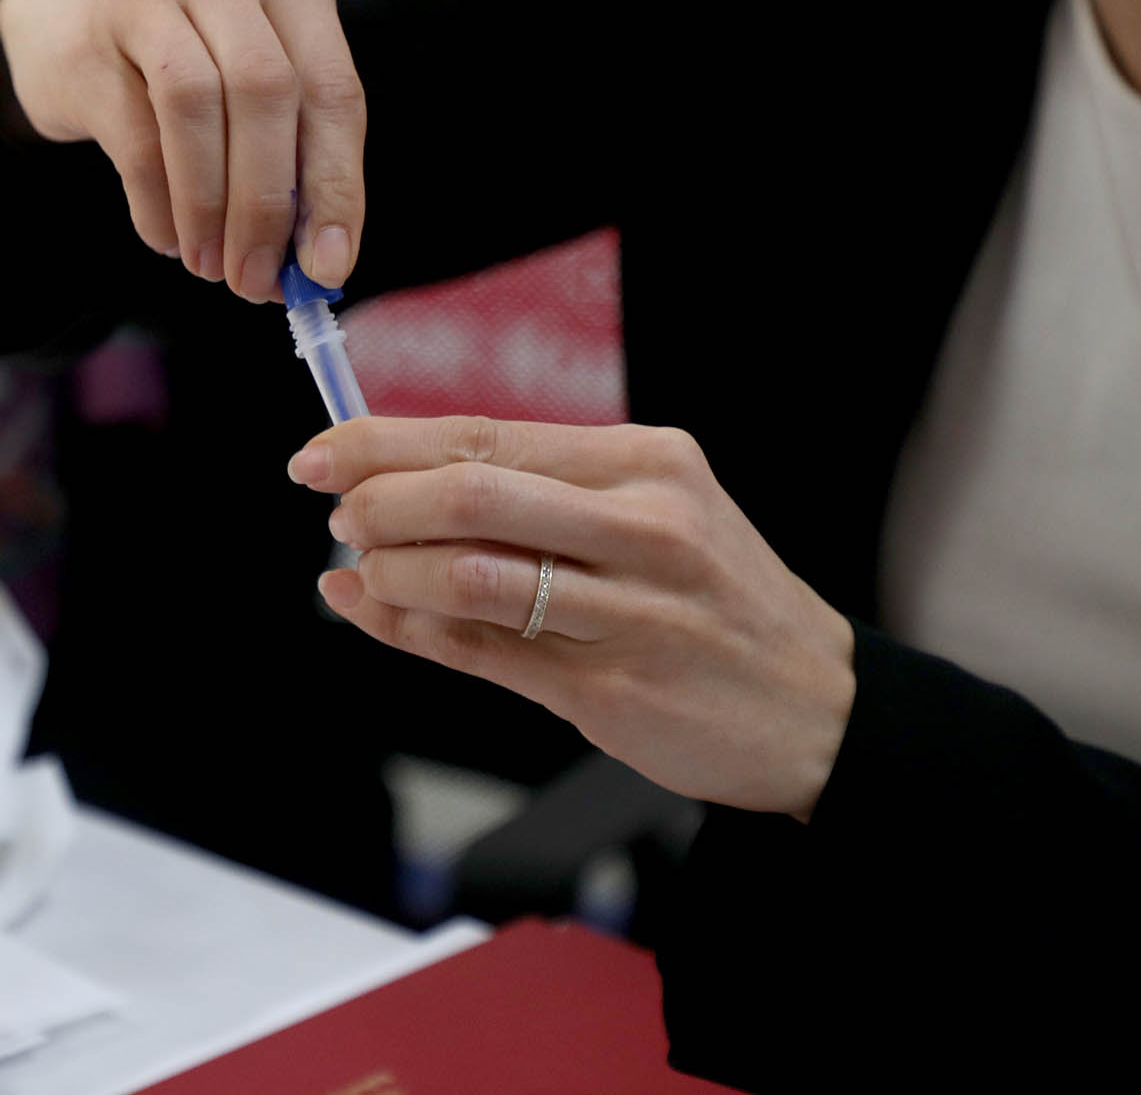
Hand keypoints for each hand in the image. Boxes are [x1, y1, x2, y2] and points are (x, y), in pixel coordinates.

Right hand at [0, 0, 364, 303]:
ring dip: (209, 207)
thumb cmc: (184, 67)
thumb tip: (320, 266)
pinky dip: (158, 205)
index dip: (337, 187)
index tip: (328, 267)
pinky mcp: (94, 31)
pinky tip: (167, 238)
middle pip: (268, 93)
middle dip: (267, 204)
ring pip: (197, 108)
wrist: (63, 29)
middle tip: (256, 282)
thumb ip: (294, 163)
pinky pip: (136, 136)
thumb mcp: (251, 93)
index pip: (334, 90)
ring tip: (210, 267)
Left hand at [291, 416, 855, 820]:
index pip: (487, 434)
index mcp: (646, 463)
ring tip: (361, 571)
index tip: (320, 452)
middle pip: (471, 491)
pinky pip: (484, 653)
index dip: (385, 442)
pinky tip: (374, 613)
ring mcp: (631, 609)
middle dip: (378, 501)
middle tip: (339, 517)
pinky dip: (409, 630)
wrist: (819, 707)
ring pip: (470, 575)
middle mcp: (644, 525)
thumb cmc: (711, 601)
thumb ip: (529, 498)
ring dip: (390, 573)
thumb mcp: (650, 517)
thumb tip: (384, 486)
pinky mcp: (613, 687)